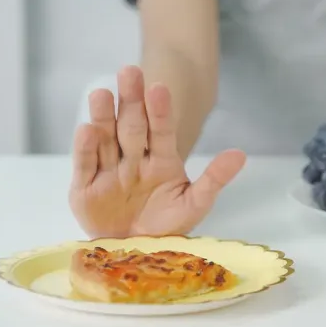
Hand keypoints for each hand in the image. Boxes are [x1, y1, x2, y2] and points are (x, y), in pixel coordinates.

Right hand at [69, 66, 245, 237]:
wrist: (135, 254)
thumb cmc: (167, 226)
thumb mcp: (196, 203)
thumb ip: (215, 178)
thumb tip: (241, 154)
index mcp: (162, 160)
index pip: (162, 130)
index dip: (160, 110)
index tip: (160, 88)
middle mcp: (134, 159)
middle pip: (132, 126)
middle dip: (132, 101)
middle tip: (130, 72)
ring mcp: (109, 171)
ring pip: (106, 138)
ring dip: (104, 116)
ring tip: (102, 93)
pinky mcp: (85, 187)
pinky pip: (86, 165)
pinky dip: (86, 148)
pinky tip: (86, 129)